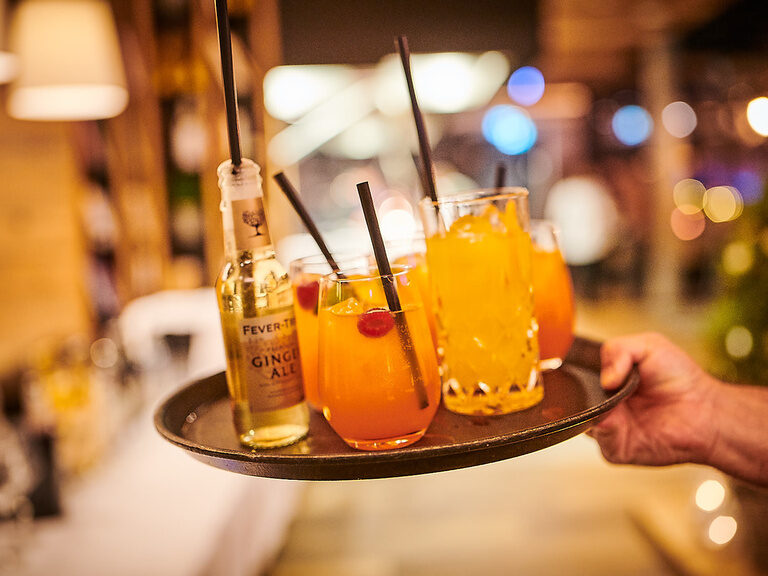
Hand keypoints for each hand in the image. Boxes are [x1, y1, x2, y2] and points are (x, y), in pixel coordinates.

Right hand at [587, 332, 718, 467]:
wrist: (705, 412)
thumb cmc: (681, 379)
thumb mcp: (648, 346)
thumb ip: (617, 349)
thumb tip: (603, 377)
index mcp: (608, 381)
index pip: (578, 378)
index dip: (575, 373)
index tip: (579, 367)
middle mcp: (606, 405)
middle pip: (577, 401)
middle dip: (582, 392)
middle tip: (602, 384)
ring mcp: (610, 428)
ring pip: (584, 421)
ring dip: (594, 410)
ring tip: (614, 401)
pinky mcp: (618, 448)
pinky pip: (601, 441)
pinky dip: (605, 430)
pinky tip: (617, 420)